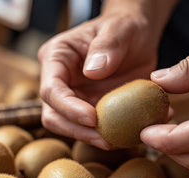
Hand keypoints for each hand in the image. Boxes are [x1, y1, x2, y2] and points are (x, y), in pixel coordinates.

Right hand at [38, 1, 176, 148]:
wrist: (137, 37)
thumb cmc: (123, 27)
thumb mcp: (119, 29)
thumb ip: (107, 46)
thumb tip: (93, 71)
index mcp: (56, 58)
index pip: (51, 90)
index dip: (68, 108)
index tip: (92, 118)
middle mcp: (60, 81)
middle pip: (55, 116)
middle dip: (77, 131)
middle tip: (106, 140)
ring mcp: (75, 98)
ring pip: (73, 128)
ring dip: (94, 138)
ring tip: (121, 141)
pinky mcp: (92, 110)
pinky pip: (97, 129)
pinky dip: (114, 135)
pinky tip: (135, 133)